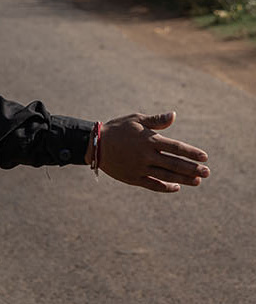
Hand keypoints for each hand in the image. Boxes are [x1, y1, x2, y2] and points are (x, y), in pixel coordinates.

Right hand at [95, 111, 209, 192]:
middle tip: (207, 172)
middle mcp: (147, 155)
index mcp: (149, 139)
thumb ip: (156, 121)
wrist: (96, 144)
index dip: (191, 152)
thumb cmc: (118, 128)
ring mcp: (141, 168)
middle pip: (175, 163)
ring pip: (167, 175)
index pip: (176, 147)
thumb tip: (174, 115)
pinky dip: (166, 187)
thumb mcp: (136, 119)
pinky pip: (154, 184)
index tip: (205, 157)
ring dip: (184, 178)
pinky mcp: (134, 178)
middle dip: (193, 168)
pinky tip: (177, 186)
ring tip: (198, 180)